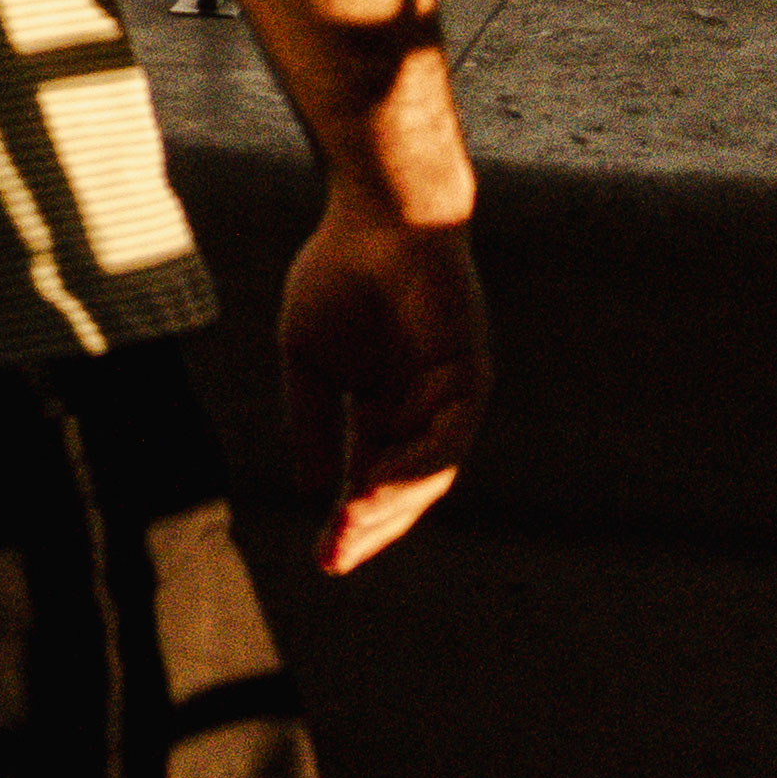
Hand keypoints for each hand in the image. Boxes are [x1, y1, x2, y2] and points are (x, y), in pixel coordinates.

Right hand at [285, 203, 488, 573]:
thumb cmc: (339, 276)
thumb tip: (308, 487)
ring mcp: (449, 398)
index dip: (348, 519)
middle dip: (369, 526)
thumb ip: (309, 422)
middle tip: (333, 559)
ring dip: (390, 505)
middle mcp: (422, 412)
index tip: (322, 559)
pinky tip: (375, 485)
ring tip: (349, 528)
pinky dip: (414, 466)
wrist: (376, 218)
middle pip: (402, 486)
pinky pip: (448, 437)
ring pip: (429, 471)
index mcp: (383, 410)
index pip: (370, 478)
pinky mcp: (469, 377)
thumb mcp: (308, 361)